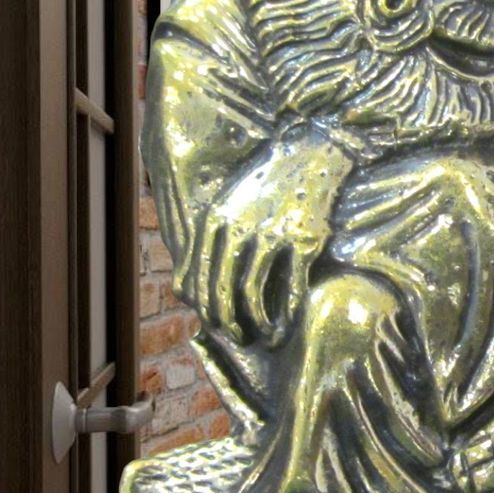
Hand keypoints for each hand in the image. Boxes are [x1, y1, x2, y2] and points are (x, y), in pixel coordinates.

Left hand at [190, 128, 353, 344]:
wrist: (311, 156)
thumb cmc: (265, 186)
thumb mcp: (225, 207)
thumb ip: (202, 244)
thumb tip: (182, 291)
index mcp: (215, 220)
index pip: (199, 276)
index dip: (205, 307)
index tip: (215, 324)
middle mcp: (240, 227)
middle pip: (222, 287)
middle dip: (227, 320)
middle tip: (237, 337)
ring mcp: (274, 234)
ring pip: (253, 290)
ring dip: (255, 321)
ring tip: (261, 335)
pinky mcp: (305, 240)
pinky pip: (292, 286)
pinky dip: (288, 313)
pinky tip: (287, 325)